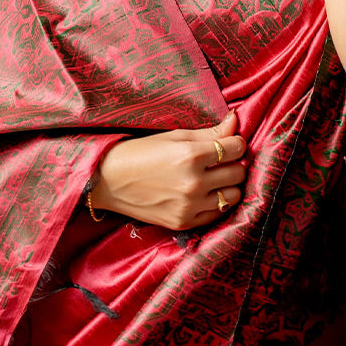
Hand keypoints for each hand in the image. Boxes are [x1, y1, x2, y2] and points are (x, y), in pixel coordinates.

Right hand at [91, 111, 246, 229]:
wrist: (108, 181)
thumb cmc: (140, 152)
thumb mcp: (174, 136)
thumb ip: (209, 132)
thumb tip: (235, 122)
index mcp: (190, 155)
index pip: (236, 148)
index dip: (235, 143)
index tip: (229, 143)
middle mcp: (193, 183)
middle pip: (238, 173)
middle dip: (233, 163)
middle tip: (220, 160)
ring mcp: (189, 206)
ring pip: (233, 196)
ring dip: (229, 185)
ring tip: (214, 178)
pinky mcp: (184, 223)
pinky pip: (218, 214)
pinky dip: (217, 203)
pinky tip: (204, 194)